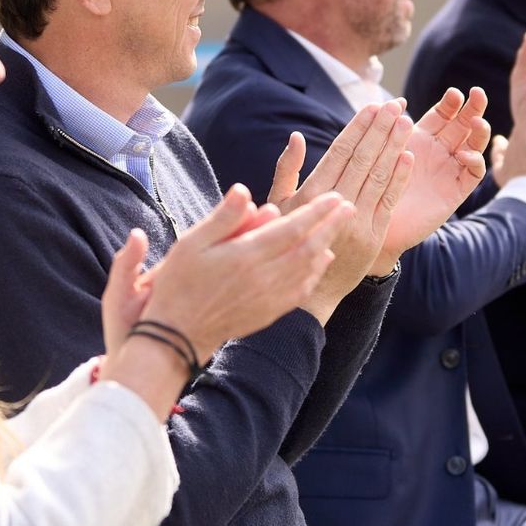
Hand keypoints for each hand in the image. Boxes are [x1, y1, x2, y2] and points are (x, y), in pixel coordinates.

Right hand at [99, 187, 352, 409]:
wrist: (177, 335)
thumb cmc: (179, 283)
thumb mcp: (191, 243)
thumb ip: (223, 218)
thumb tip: (245, 191)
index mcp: (246, 256)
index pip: (291, 228)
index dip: (316, 211)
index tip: (335, 196)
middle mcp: (264, 277)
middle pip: (308, 247)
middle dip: (330, 225)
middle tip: (348, 206)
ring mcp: (269, 298)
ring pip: (308, 268)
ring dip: (326, 246)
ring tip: (338, 229)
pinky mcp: (268, 312)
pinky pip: (301, 289)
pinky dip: (315, 272)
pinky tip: (321, 260)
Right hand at [268, 101, 415, 322]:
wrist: (307, 294)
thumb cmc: (284, 244)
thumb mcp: (276, 207)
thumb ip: (286, 171)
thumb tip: (297, 137)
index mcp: (310, 195)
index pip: (339, 153)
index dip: (358, 128)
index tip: (372, 106)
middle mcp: (334, 206)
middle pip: (362, 159)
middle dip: (380, 129)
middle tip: (395, 105)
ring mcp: (357, 222)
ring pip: (378, 176)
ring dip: (393, 147)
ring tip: (405, 122)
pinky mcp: (373, 237)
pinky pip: (389, 202)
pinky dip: (399, 178)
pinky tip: (408, 156)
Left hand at [376, 87, 490, 268]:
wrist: (373, 222)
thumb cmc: (372, 185)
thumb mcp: (382, 151)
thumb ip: (392, 128)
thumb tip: (397, 101)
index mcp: (422, 138)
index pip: (443, 114)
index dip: (451, 103)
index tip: (454, 94)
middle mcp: (439, 151)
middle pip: (463, 124)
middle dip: (472, 108)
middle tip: (477, 94)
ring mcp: (449, 170)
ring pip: (473, 145)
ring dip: (479, 132)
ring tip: (478, 122)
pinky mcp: (456, 191)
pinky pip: (472, 173)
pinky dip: (473, 161)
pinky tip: (465, 155)